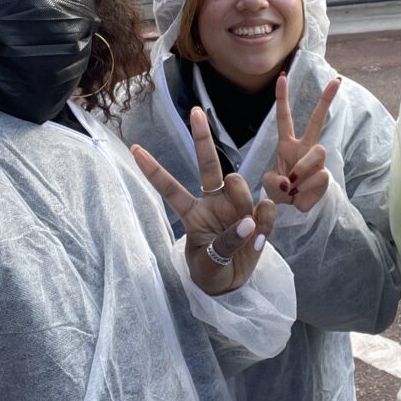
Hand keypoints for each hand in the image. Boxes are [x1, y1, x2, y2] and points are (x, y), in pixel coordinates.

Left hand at [131, 107, 275, 294]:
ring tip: (249, 229)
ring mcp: (236, 207)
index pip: (170, 189)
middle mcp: (213, 203)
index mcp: (192, 214)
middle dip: (202, 138)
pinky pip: (264, 208)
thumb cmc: (210, 273)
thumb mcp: (208, 265)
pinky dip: (265, 222)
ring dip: (243, 201)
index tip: (135, 149)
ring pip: (239, 186)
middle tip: (196, 114)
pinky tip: (260, 237)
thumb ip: (226, 243)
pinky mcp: (257, 216)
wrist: (232, 286)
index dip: (154, 170)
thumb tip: (249, 221)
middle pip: (208, 166)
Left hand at [262, 72, 340, 211]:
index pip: (284, 117)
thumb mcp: (269, 185)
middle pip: (316, 120)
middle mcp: (304, 148)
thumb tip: (292, 182)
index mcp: (286, 144)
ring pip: (319, 152)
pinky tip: (301, 194)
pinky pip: (319, 175)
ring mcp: (316, 161)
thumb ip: (275, 181)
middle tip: (337, 81)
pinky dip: (306, 189)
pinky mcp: (325, 174)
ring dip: (303, 169)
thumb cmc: (280, 191)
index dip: (282, 97)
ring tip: (294, 185)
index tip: (282, 77)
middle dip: (326, 100)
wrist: (294, 209)